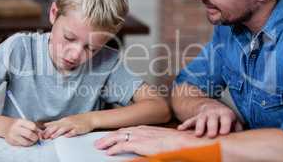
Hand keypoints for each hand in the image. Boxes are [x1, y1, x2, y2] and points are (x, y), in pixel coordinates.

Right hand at [5, 118, 41, 146]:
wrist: (6, 126)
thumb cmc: (20, 124)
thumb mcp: (26, 122)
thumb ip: (34, 127)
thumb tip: (41, 134)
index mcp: (20, 121)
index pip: (33, 126)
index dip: (37, 130)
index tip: (37, 131)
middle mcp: (15, 128)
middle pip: (29, 134)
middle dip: (35, 137)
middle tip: (36, 138)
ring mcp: (12, 135)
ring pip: (26, 142)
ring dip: (31, 142)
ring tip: (32, 141)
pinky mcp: (11, 142)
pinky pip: (21, 145)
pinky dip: (25, 144)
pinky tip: (25, 141)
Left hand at [42, 114, 94, 138]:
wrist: (89, 118)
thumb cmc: (77, 120)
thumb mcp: (66, 120)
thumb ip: (56, 123)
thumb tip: (45, 125)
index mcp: (63, 120)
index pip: (53, 124)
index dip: (46, 129)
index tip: (40, 134)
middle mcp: (67, 122)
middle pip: (57, 126)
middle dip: (50, 131)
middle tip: (44, 136)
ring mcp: (73, 125)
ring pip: (64, 128)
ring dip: (58, 133)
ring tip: (53, 137)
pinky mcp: (79, 128)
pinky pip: (74, 131)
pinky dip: (70, 133)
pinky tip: (67, 136)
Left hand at [94, 126, 212, 155]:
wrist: (184, 141)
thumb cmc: (176, 141)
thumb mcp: (161, 138)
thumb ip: (151, 140)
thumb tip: (147, 145)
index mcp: (145, 129)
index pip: (127, 130)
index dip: (117, 134)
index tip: (110, 137)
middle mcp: (141, 130)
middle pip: (120, 132)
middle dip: (108, 137)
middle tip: (99, 142)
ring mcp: (140, 137)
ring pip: (119, 137)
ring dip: (107, 142)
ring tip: (99, 146)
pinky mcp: (141, 144)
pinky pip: (123, 146)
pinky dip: (114, 148)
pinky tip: (109, 152)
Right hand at [177, 101, 242, 137]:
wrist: (213, 106)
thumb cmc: (225, 117)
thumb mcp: (233, 120)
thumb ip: (236, 126)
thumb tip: (239, 134)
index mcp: (224, 113)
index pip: (225, 119)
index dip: (225, 125)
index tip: (224, 133)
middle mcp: (214, 113)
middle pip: (212, 119)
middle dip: (211, 127)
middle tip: (211, 135)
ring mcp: (204, 115)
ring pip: (200, 120)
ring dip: (199, 127)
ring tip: (198, 134)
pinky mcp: (196, 117)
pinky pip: (190, 120)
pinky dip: (185, 125)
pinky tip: (180, 129)